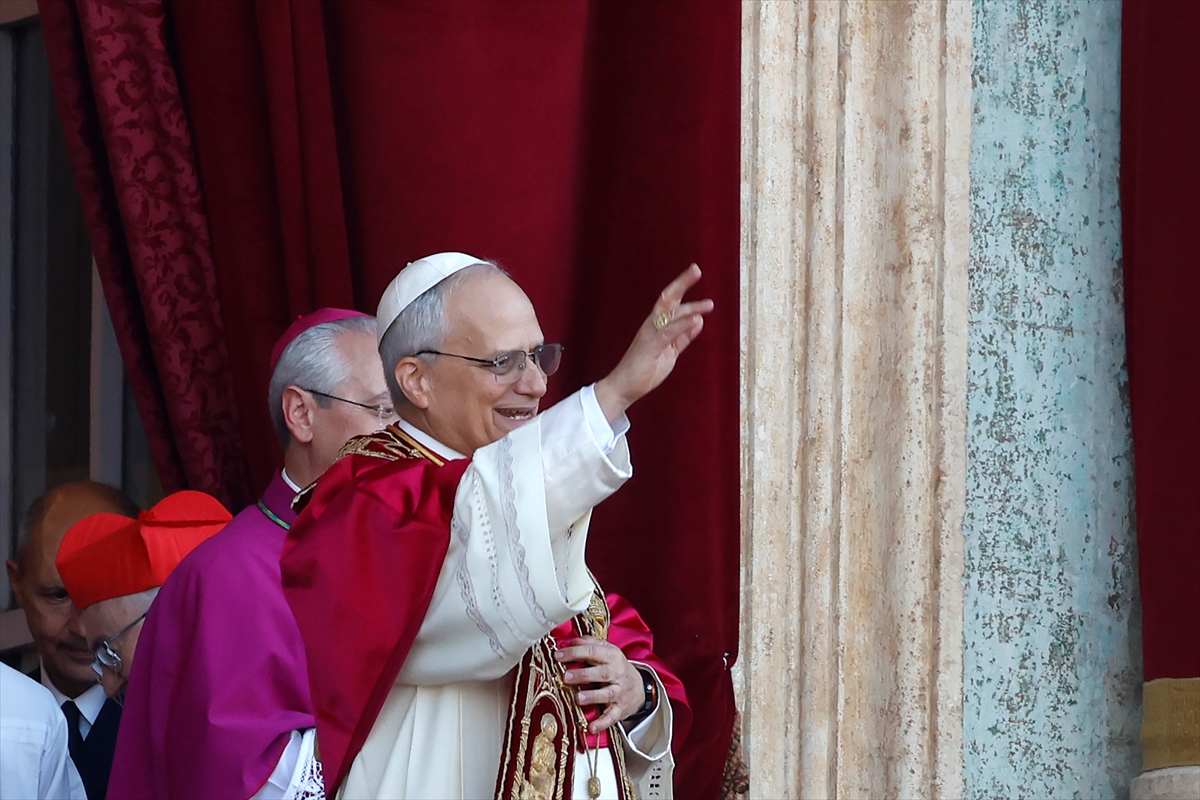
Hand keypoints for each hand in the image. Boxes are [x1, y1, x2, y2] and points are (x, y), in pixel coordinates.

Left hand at [555, 636, 645, 733]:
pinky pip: (612, 716)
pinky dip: (602, 723)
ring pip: (607, 694)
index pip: (593, 651)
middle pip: (601, 673)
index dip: (575, 653)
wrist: (640, 687)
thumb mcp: (607, 651)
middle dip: (583, 675)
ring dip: (592, 697)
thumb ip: (589, 644)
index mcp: (612, 656)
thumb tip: (569, 641)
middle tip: (566, 677)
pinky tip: (591, 727)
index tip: (558, 655)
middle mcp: (617, 673)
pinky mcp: (620, 709)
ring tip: (578, 698)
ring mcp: (619, 692)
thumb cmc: (616, 667)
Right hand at [594, 264, 713, 422]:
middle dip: (682, 283)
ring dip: (690, 308)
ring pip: (670, 315)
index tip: (695, 272)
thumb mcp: (669, 352)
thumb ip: (682, 337)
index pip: (671, 301)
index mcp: (656, 325)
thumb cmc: (644, 370)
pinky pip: (668, 333)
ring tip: (708, 304)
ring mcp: (650, 335)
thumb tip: (698, 321)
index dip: (682, 286)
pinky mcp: (650, 346)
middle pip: (667, 299)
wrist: (624, 387)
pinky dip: (683, 325)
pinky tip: (696, 320)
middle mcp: (652, 325)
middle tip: (696, 269)